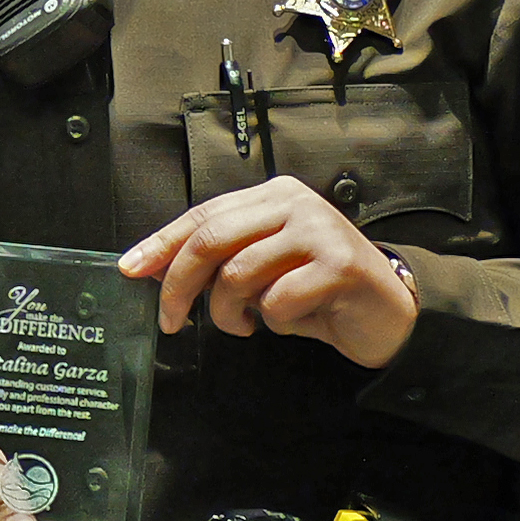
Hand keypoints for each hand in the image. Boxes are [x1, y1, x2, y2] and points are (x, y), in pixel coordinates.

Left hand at [119, 176, 418, 368]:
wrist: (389, 313)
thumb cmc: (317, 290)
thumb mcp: (263, 266)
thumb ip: (219, 258)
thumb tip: (153, 267)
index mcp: (272, 195)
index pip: (202, 215)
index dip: (162, 244)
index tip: (130, 269)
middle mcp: (294, 203)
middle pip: (212, 239)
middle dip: (180, 285)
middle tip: (169, 321)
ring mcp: (319, 231)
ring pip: (238, 274)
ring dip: (230, 313)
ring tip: (245, 325)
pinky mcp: (339, 265)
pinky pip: (277, 301)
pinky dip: (274, 322)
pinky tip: (291, 320)